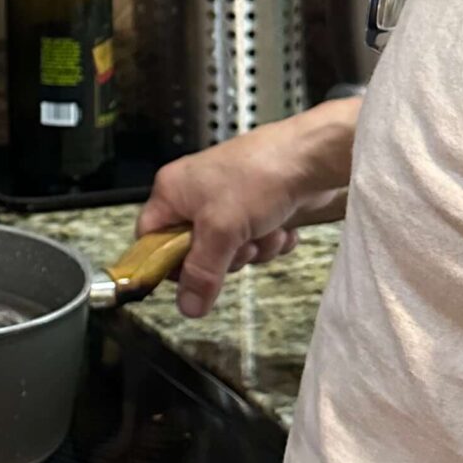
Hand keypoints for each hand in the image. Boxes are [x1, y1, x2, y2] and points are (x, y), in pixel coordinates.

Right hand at [138, 98, 357, 315]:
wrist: (311, 156)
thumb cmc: (259, 175)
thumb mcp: (222, 230)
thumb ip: (202, 272)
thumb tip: (187, 307)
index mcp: (173, 191)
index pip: (151, 238)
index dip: (166, 263)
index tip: (190, 279)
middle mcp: (196, 194)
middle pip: (194, 250)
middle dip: (225, 258)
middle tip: (239, 247)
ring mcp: (228, 200)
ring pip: (230, 249)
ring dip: (254, 250)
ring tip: (267, 231)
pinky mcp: (257, 207)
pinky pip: (255, 240)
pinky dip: (270, 240)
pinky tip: (282, 227)